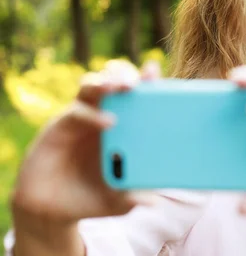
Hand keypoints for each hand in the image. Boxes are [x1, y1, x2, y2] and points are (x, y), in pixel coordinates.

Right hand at [11, 60, 161, 233]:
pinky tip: (109, 122)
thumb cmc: (94, 197)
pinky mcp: (60, 126)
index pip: (138, 95)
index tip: (155, 72)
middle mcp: (104, 114)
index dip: (148, 81)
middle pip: (115, 80)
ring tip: (125, 86)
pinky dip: (92, 114)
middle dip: (127, 74)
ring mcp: (82, 117)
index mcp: (126, 125)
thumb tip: (153, 200)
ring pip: (93, 85)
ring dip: (108, 80)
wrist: (53, 210)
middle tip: (140, 80)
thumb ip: (135, 196)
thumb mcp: (119, 200)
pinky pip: (76, 111)